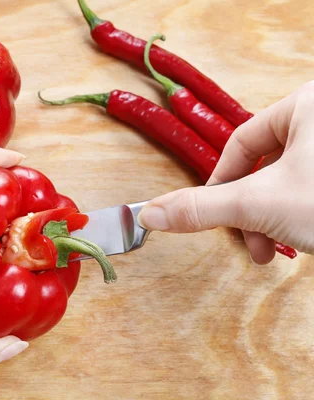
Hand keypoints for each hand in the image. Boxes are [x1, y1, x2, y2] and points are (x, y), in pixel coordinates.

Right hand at [138, 81, 313, 263]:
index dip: (221, 182)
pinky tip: (304, 243)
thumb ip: (201, 208)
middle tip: (251, 243)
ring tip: (278, 250)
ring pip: (291, 183)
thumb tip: (153, 213)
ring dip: (275, 221)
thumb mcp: (260, 205)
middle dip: (253, 212)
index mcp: (307, 105)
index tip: (215, 213)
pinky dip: (301, 218)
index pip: (242, 141)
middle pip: (267, 166)